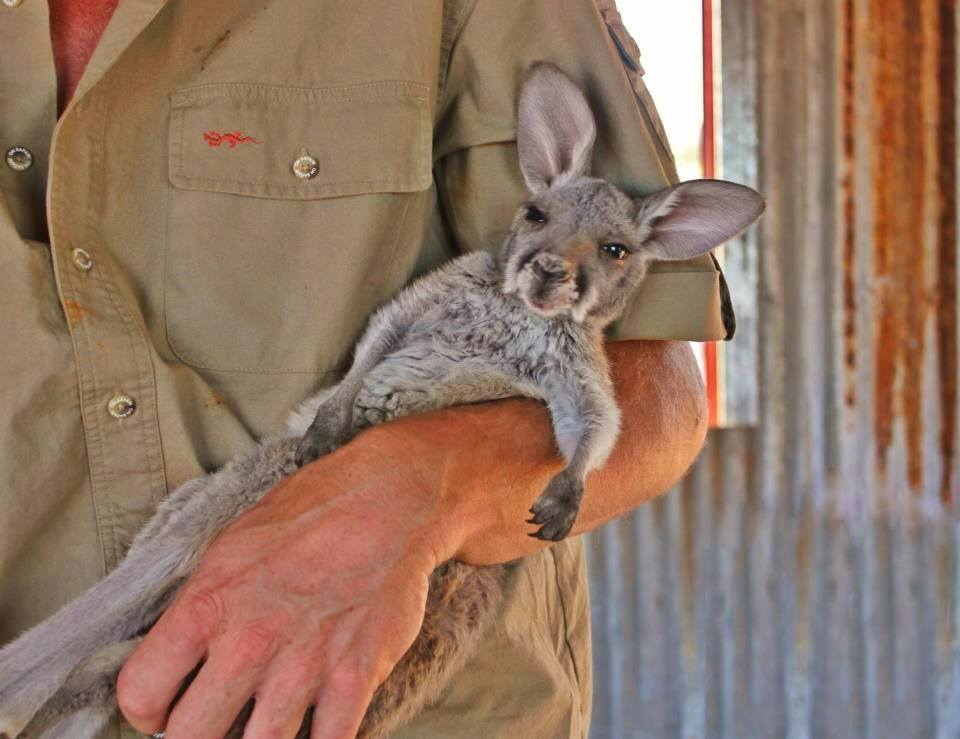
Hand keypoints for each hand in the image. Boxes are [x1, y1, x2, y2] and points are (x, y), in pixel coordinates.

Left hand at [117, 429, 458, 738]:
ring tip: (264, 721)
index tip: (166, 708)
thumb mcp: (232, 544)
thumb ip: (201, 605)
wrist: (390, 499)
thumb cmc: (312, 512)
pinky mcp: (354, 679)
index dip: (147, 709)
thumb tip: (178, 654)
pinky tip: (315, 726)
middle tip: (214, 720)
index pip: (139, 693)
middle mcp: (248, 643)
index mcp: (207, 604)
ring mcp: (303, 667)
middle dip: (196, 735)